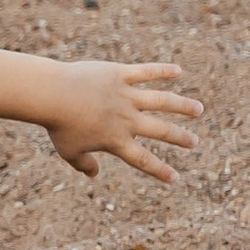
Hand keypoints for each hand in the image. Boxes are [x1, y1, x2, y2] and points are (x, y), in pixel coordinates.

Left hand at [40, 59, 201, 182]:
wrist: (51, 95)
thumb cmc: (58, 125)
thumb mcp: (69, 151)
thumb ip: (83, 164)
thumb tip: (94, 175)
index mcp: (116, 140)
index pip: (143, 160)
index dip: (160, 170)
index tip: (175, 178)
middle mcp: (127, 119)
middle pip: (160, 131)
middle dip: (180, 138)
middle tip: (195, 143)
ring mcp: (126, 96)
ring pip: (162, 101)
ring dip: (182, 106)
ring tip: (198, 110)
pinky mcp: (120, 75)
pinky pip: (146, 72)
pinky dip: (163, 71)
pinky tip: (178, 71)